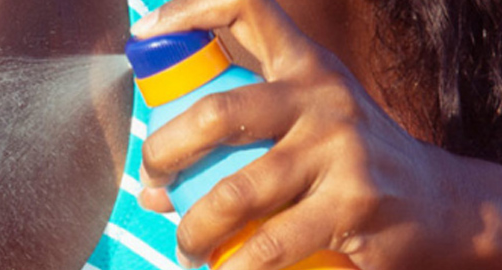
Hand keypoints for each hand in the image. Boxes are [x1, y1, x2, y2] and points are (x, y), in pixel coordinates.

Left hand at [132, 0, 501, 268]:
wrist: (440, 203)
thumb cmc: (352, 160)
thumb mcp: (309, 121)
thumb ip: (237, 142)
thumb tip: (155, 193)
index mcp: (306, 69)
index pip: (248, 9)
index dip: (189, 12)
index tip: (146, 34)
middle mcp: (322, 99)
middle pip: (216, 113)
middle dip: (163, 152)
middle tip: (154, 181)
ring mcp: (340, 151)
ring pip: (235, 192)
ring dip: (194, 227)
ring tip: (187, 244)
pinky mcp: (353, 206)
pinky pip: (268, 245)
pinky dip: (232, 267)